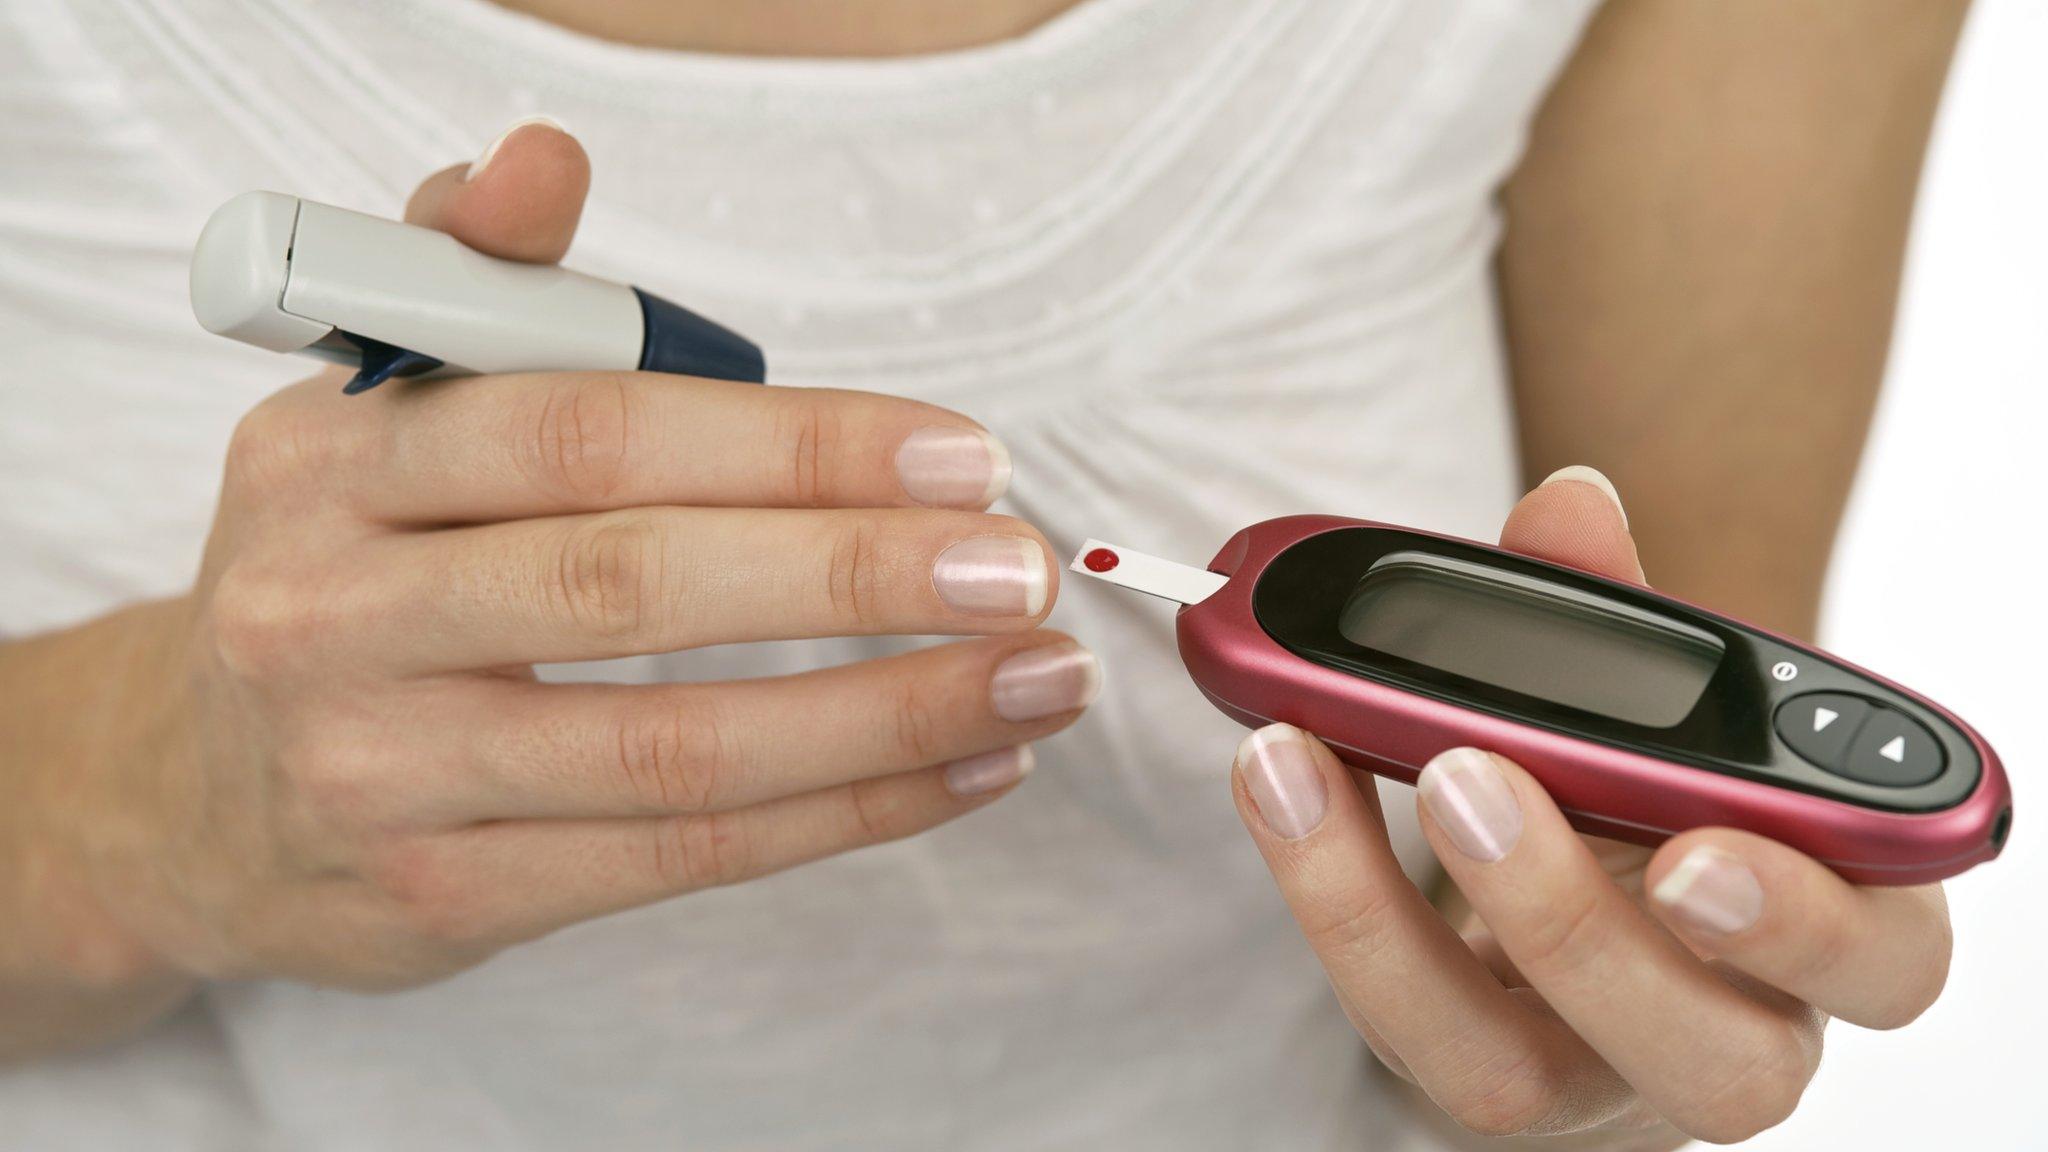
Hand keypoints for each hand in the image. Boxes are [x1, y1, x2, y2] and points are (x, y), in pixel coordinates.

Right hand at [46, 121, 1098, 993]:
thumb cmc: (339, 574)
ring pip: (669, 751)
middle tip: (1020, 567)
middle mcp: (333, 619)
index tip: (957, 455)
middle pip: (629, 587)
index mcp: (329, 464)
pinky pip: (676, 859)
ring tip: (1034, 681)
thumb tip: (544, 158)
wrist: (186, 796)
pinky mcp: (441, 901)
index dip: (788, 441)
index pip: (582, 432)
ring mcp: (380, 776)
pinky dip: (840, 815)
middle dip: (851, 573)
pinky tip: (960, 770)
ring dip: (884, 715)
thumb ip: (475, 284)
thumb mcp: (365, 412)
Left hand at [1230, 469, 1950, 1145]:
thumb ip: (1622, 612)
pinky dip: (1326, 900)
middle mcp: (1733, 1035)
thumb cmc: (1657, 797)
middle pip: (1705, 1058)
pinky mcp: (1473, 1073)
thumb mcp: (1660, 705)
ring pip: (1514, 1081)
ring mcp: (1595, 1081)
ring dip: (1386, 916)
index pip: (1880, 964)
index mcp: (1840, 936)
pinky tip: (1279, 783)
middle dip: (1572, 923)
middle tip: (1464, 781)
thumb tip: (1566, 505)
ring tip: (1303, 764)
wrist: (1584, 896)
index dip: (1800, 923)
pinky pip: (1395, 1028)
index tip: (1694, 849)